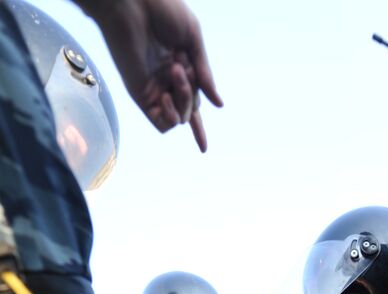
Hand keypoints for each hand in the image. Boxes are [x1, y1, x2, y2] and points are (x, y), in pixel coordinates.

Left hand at [82, 0, 222, 150]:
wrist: (132, 3)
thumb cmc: (162, 10)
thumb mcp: (193, 38)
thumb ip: (205, 72)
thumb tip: (218, 104)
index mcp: (182, 68)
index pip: (193, 103)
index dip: (198, 128)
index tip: (203, 148)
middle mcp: (167, 83)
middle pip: (191, 109)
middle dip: (192, 92)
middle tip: (179, 66)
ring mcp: (154, 90)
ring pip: (180, 118)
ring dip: (184, 102)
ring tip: (173, 73)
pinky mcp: (141, 95)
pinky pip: (162, 123)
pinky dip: (170, 117)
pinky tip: (166, 98)